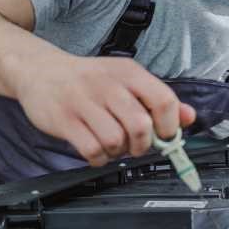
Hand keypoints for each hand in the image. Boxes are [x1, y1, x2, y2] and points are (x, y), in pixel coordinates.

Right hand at [18, 53, 195, 165]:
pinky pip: (92, 150)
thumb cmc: (88, 79)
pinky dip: (99, 158)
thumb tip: (188, 117)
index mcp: (128, 73)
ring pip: (116, 141)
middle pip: (141, 126)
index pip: (164, 100)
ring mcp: (84, 102)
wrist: (40, 70)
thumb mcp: (125, 80)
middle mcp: (108, 85)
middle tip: (135, 145)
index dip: (170, 126)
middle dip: (143, 144)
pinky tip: (96, 150)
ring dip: (118, 152)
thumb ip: (157, 98)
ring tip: (112, 145)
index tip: (164, 136)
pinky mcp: (64, 120)